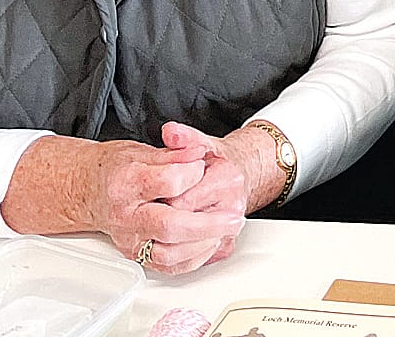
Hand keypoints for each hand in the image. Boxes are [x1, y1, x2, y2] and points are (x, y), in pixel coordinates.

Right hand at [79, 139, 242, 275]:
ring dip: (203, 244)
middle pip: (169, 226)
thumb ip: (175, 152)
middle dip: (208, 224)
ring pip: (168, 254)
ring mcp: (130, 239)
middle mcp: (127, 216)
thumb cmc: (119, 169)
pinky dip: (193, 258)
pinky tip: (209, 243)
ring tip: (225, 230)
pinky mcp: (136, 255)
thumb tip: (198, 153)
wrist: (92, 190)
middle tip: (234, 217)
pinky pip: (167, 267)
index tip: (201, 166)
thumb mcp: (145, 150)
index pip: (167, 182)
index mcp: (127, 184)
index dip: (192, 173)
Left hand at [153, 123, 270, 269]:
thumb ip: (185, 138)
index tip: (154, 195)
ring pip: (189, 250)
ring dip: (167, 242)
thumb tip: (171, 132)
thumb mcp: (203, 144)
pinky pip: (196, 262)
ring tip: (158, 226)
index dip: (162, 199)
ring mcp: (229, 230)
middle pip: (185, 225)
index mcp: (227, 179)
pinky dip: (177, 257)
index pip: (183, 199)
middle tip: (154, 212)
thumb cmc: (218, 162)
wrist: (240, 176)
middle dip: (163, 221)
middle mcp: (232, 206)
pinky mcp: (224, 246)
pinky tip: (168, 243)